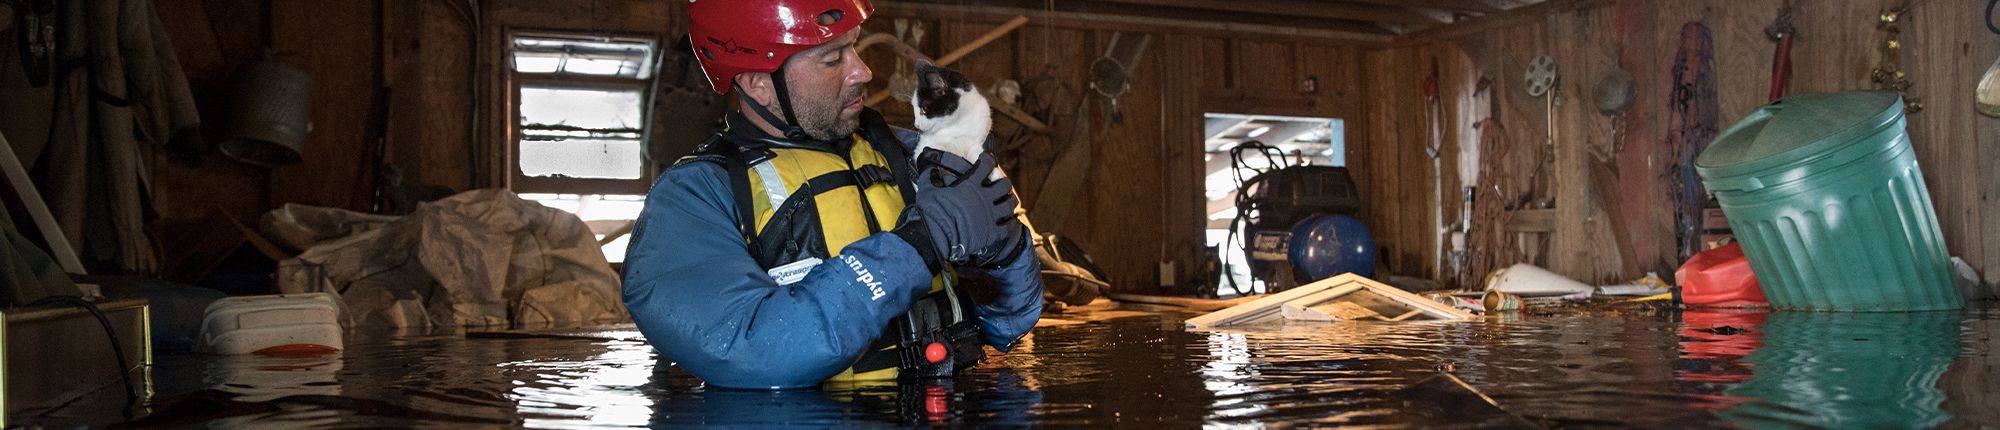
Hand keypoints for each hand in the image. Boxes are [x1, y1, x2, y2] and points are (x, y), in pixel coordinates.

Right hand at [892, 150, 1025, 272]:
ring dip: (1009, 202)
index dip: (988, 160)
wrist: (937, 237)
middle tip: (1000, 184)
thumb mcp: (928, 189)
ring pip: (1010, 204)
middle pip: (1004, 185)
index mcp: (970, 185)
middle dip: (1003, 183)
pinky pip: (1007, 227)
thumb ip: (930, 176)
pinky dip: (1009, 225)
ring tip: (1007, 202)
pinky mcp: (992, 232)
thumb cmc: (931, 213)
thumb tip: (929, 169)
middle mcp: (984, 197)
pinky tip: (1008, 223)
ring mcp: (990, 215)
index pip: (986, 165)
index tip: (987, 159)